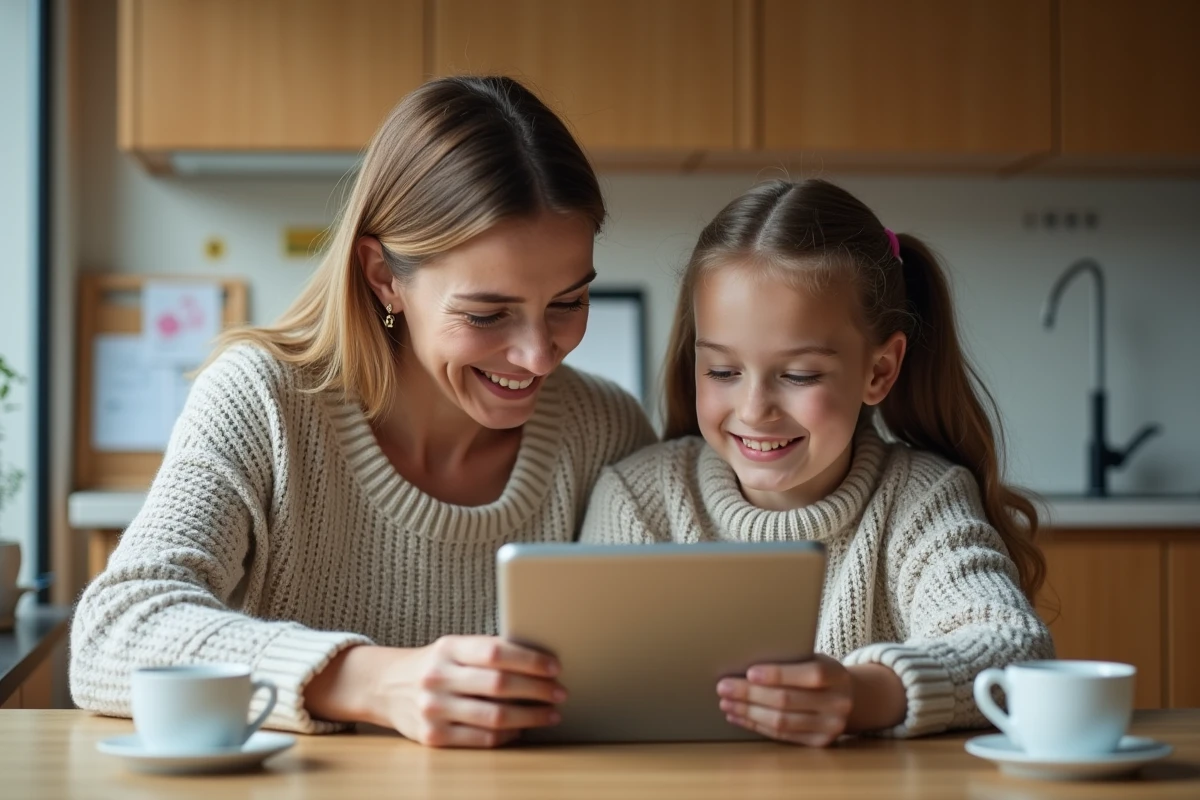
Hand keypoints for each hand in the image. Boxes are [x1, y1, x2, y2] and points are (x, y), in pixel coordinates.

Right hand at [306, 637, 565, 747]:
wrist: (385, 686)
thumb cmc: (435, 664)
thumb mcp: (454, 648)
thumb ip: (488, 652)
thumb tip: (540, 662)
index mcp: (449, 648)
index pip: (496, 652)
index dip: (530, 660)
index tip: (554, 667)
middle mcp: (438, 677)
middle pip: (499, 685)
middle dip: (537, 690)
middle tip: (560, 692)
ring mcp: (433, 709)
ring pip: (494, 716)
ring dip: (530, 716)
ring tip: (550, 714)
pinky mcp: (432, 736)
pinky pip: (480, 739)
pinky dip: (507, 735)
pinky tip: (521, 729)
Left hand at [716, 654, 852, 746]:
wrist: (847, 698)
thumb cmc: (819, 673)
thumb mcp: (813, 659)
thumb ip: (790, 661)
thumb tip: (744, 664)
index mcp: (837, 675)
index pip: (809, 675)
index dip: (778, 674)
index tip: (749, 672)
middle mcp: (838, 703)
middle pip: (787, 700)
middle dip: (750, 694)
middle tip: (724, 687)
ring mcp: (830, 727)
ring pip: (781, 721)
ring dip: (748, 712)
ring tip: (726, 703)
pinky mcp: (818, 743)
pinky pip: (782, 735)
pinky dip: (756, 725)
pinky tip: (738, 717)